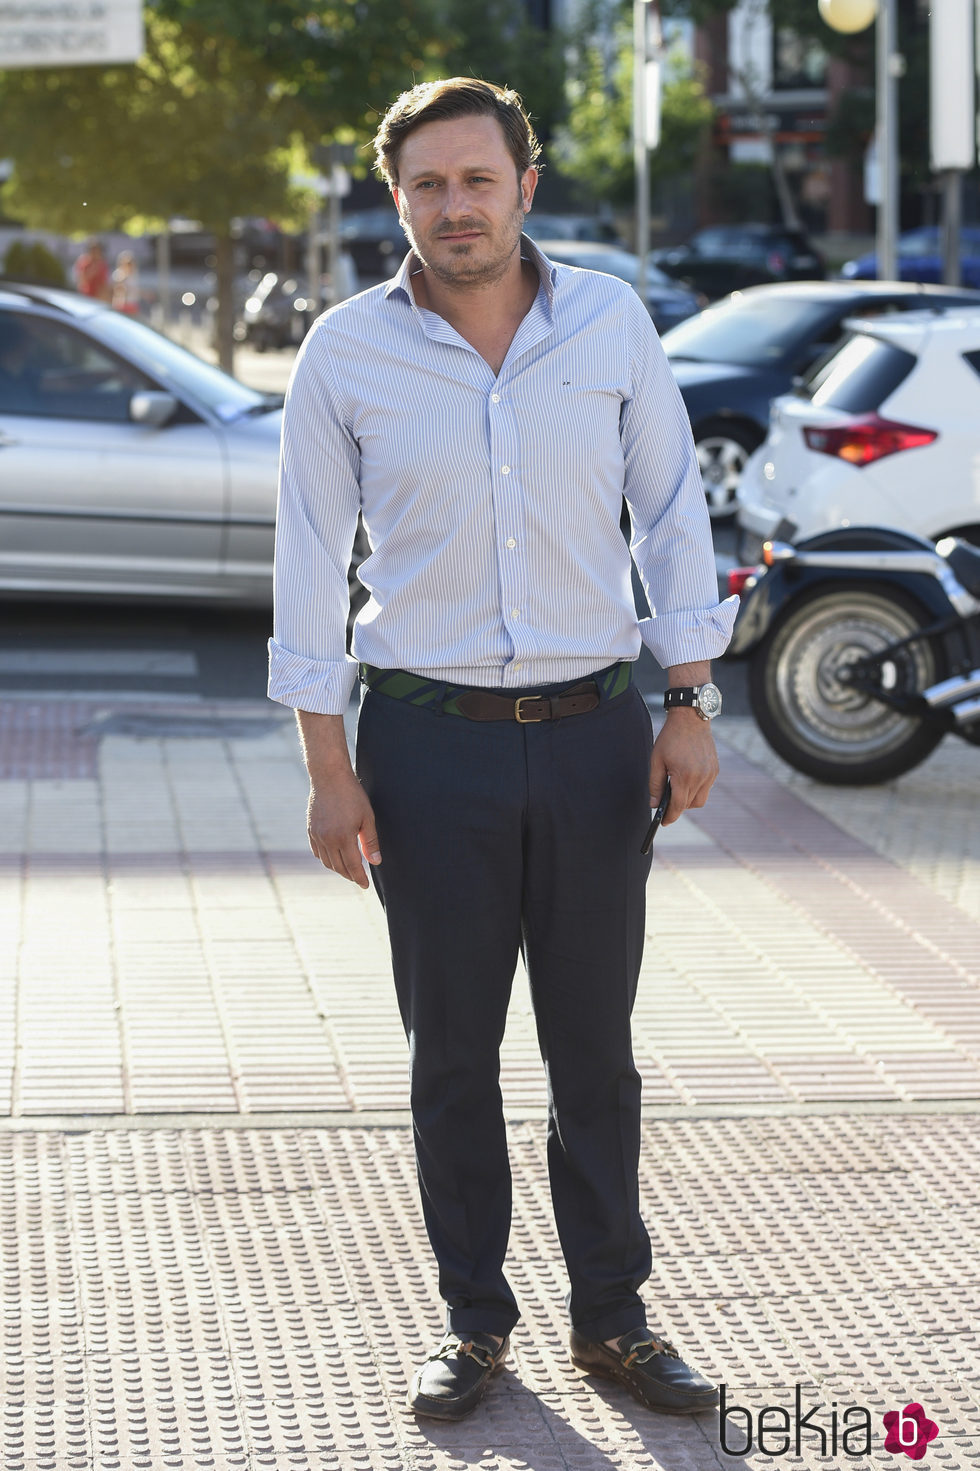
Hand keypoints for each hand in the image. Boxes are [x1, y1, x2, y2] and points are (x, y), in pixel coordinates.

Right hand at [307, 769, 380, 888]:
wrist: (328, 776)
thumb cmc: (352, 794)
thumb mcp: (367, 817)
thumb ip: (370, 841)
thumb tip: (375, 862)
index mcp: (343, 837)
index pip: (352, 866)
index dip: (359, 878)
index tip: (365, 885)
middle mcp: (327, 839)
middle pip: (338, 867)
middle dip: (349, 875)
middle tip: (358, 879)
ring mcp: (316, 835)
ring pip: (326, 861)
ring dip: (337, 869)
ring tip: (348, 869)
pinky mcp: (310, 829)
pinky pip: (317, 851)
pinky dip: (325, 858)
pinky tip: (333, 857)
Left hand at [649, 709, 718, 824]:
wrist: (691, 718)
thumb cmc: (671, 738)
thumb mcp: (657, 760)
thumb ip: (655, 784)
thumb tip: (654, 804)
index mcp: (684, 776)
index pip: (678, 806)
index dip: (670, 817)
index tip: (663, 823)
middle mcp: (701, 777)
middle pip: (689, 805)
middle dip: (677, 808)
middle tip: (666, 803)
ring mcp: (710, 774)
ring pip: (700, 800)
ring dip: (688, 800)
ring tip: (676, 789)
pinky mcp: (715, 770)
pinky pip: (706, 788)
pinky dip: (696, 790)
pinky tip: (686, 779)